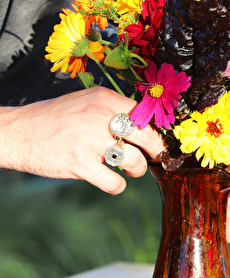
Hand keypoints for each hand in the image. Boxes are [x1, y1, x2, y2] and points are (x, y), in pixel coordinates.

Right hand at [0, 87, 164, 194]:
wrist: (19, 131)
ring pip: (134, 160)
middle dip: (155, 149)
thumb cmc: (54, 117)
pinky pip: (114, 182)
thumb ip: (111, 108)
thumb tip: (140, 124)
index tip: (155, 138)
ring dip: (138, 169)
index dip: (153, 128)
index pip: (142, 113)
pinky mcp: (80, 164)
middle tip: (155, 156)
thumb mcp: (85, 101)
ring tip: (132, 169)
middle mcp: (99, 116)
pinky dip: (118, 186)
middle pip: (146, 135)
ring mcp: (90, 141)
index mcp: (103, 98)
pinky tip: (113, 181)